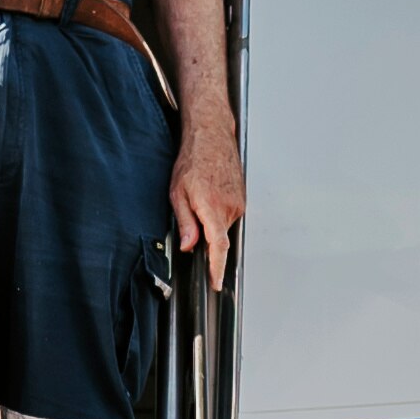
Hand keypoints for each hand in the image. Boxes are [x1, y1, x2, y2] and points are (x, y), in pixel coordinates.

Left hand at [169, 116, 246, 291]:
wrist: (211, 136)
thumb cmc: (194, 159)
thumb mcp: (178, 192)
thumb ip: (185, 222)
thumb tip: (189, 245)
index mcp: (212, 206)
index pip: (219, 246)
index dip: (217, 267)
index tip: (216, 282)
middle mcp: (229, 207)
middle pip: (218, 237)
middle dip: (203, 235)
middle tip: (190, 213)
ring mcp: (238, 203)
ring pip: (222, 226)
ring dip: (209, 221)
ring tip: (198, 196)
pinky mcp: (241, 199)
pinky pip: (227, 215)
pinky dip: (216, 212)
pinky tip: (208, 194)